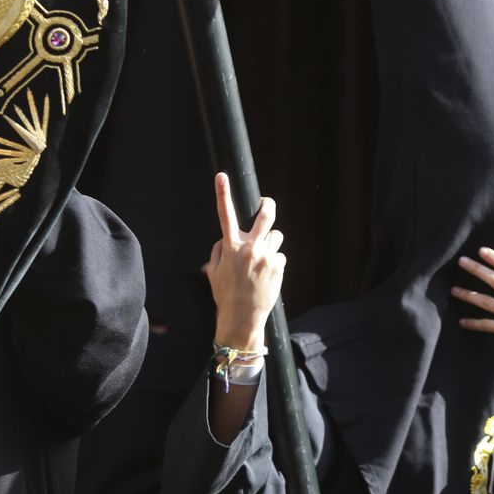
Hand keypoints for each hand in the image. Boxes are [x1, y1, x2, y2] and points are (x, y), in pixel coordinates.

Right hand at [206, 173, 285, 349]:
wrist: (242, 316)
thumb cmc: (225, 294)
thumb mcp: (214, 271)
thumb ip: (219, 250)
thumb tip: (225, 240)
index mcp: (231, 246)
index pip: (225, 214)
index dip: (222, 193)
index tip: (221, 176)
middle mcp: (250, 247)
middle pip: (265, 216)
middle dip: (267, 205)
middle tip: (266, 204)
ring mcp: (266, 256)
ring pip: (276, 236)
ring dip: (270, 242)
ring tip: (263, 258)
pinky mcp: (278, 265)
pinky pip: (279, 255)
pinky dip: (274, 261)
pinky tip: (267, 275)